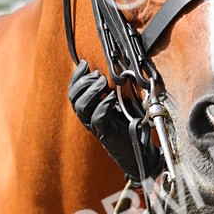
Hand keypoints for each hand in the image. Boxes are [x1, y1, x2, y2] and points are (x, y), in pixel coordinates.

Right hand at [67, 60, 148, 181]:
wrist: (140, 150)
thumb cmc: (131, 125)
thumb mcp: (122, 102)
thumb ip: (115, 89)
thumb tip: (117, 70)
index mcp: (90, 108)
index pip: (74, 91)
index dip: (76, 76)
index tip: (85, 63)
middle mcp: (89, 117)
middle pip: (73, 98)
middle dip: (83, 82)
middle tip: (99, 75)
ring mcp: (96, 126)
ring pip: (81, 108)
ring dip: (91, 91)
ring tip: (103, 82)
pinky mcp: (106, 133)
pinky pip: (96, 119)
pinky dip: (103, 105)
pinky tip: (111, 97)